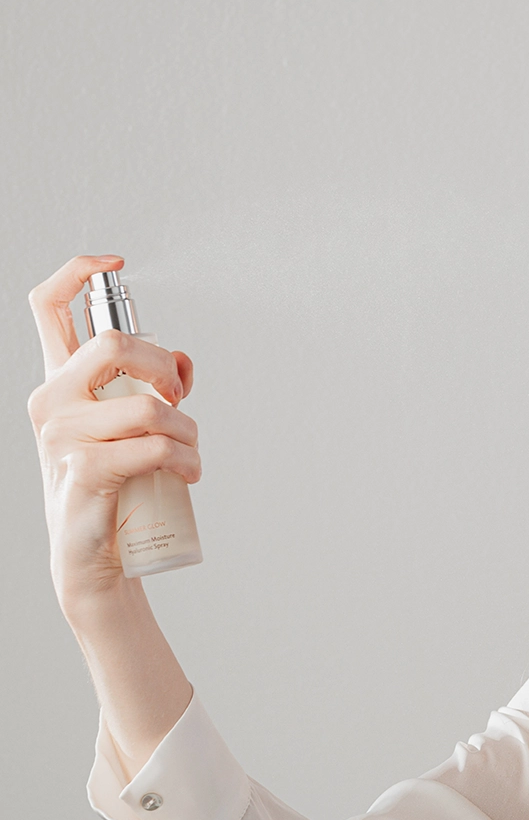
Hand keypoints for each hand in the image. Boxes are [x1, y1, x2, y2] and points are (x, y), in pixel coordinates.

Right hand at [27, 255, 200, 610]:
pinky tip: (189, 472)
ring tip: (191, 451)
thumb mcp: (132, 426)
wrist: (94, 555)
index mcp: (59, 381)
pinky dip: (188, 457)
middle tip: (179, 398)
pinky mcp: (85, 470)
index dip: (77, 272)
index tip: (116, 263)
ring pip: (148, 405)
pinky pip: (156, 446)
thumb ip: (155, 387)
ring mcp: (62, 435)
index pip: (45, 307)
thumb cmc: (117, 483)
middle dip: (164, 366)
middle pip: (112, 342)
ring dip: (189, 429)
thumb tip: (185, 361)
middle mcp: (51, 399)